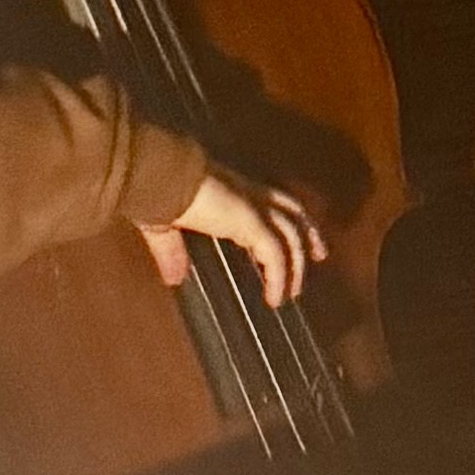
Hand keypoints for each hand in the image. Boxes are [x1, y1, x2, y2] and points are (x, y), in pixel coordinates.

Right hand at [149, 167, 326, 302]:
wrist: (157, 176)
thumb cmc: (156, 192)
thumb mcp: (164, 227)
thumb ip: (172, 252)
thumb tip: (173, 279)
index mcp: (232, 190)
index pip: (271, 201)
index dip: (287, 217)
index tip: (294, 237)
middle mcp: (248, 194)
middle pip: (292, 211)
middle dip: (308, 233)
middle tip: (319, 256)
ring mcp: (252, 206)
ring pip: (290, 234)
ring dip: (295, 264)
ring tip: (291, 292)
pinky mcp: (249, 220)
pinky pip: (274, 253)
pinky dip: (279, 276)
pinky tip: (274, 297)